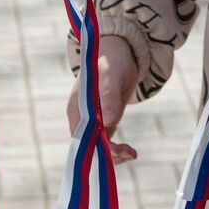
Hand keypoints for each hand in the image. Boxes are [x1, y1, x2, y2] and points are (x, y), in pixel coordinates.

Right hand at [66, 35, 138, 162]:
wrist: (121, 54)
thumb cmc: (112, 60)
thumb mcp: (111, 74)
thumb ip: (109, 96)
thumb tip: (109, 122)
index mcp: (76, 107)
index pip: (80, 135)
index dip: (94, 148)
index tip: (113, 152)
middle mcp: (81, 117)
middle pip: (88, 145)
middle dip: (106, 154)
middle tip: (129, 154)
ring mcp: (93, 121)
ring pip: (98, 147)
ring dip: (113, 154)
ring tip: (132, 154)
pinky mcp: (105, 122)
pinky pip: (107, 142)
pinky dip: (117, 150)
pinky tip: (130, 152)